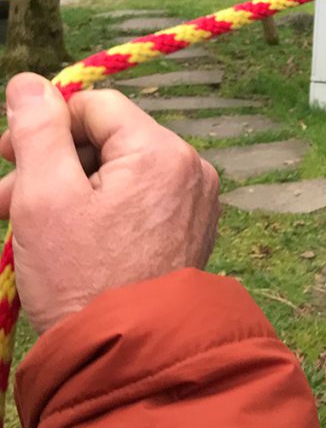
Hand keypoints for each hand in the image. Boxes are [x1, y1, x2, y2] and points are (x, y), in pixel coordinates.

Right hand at [0, 74, 220, 334]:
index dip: (47, 124)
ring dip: (72, 189)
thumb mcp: (44, 197)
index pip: (97, 106)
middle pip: (110, 140)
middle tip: (7, 202)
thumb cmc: (82, 278)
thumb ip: (38, 132)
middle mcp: (190, 166)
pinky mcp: (191, 228)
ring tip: (29, 228)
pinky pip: (142, 200)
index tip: (6, 155)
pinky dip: (104, 210)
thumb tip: (29, 81)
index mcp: (161, 150)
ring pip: (122, 172)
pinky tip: (70, 241)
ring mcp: (195, 199)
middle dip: (53, 165)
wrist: (126, 355)